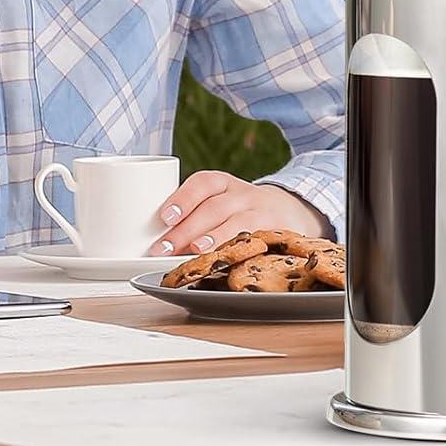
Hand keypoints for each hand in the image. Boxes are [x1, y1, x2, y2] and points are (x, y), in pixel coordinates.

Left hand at [149, 171, 330, 256]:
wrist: (290, 209)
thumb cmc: (238, 211)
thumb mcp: (219, 202)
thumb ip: (192, 216)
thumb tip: (155, 241)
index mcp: (224, 184)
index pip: (204, 183)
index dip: (183, 198)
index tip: (164, 216)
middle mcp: (244, 195)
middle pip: (215, 208)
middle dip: (187, 228)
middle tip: (163, 248)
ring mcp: (263, 213)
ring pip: (238, 223)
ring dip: (214, 238)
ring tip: (195, 252)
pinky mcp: (277, 232)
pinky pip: (259, 240)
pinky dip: (242, 251)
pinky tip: (228, 262)